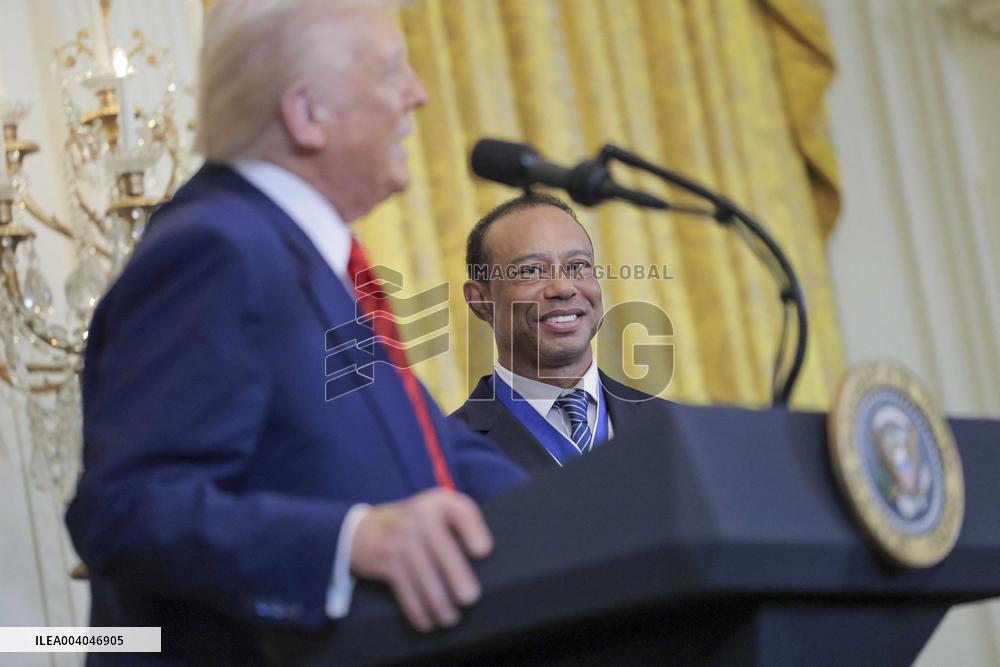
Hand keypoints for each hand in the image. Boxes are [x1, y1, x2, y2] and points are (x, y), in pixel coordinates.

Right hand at [350, 488, 491, 631]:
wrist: (364, 529)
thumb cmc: (415, 525)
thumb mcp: (436, 512)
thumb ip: (460, 527)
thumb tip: (485, 564)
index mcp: (440, 502)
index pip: (462, 512)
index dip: (473, 531)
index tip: (483, 551)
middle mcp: (420, 516)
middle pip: (443, 549)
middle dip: (456, 576)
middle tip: (470, 598)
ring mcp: (401, 539)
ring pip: (424, 576)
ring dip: (439, 603)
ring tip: (451, 618)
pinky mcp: (386, 562)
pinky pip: (405, 591)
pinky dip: (418, 611)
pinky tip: (428, 622)